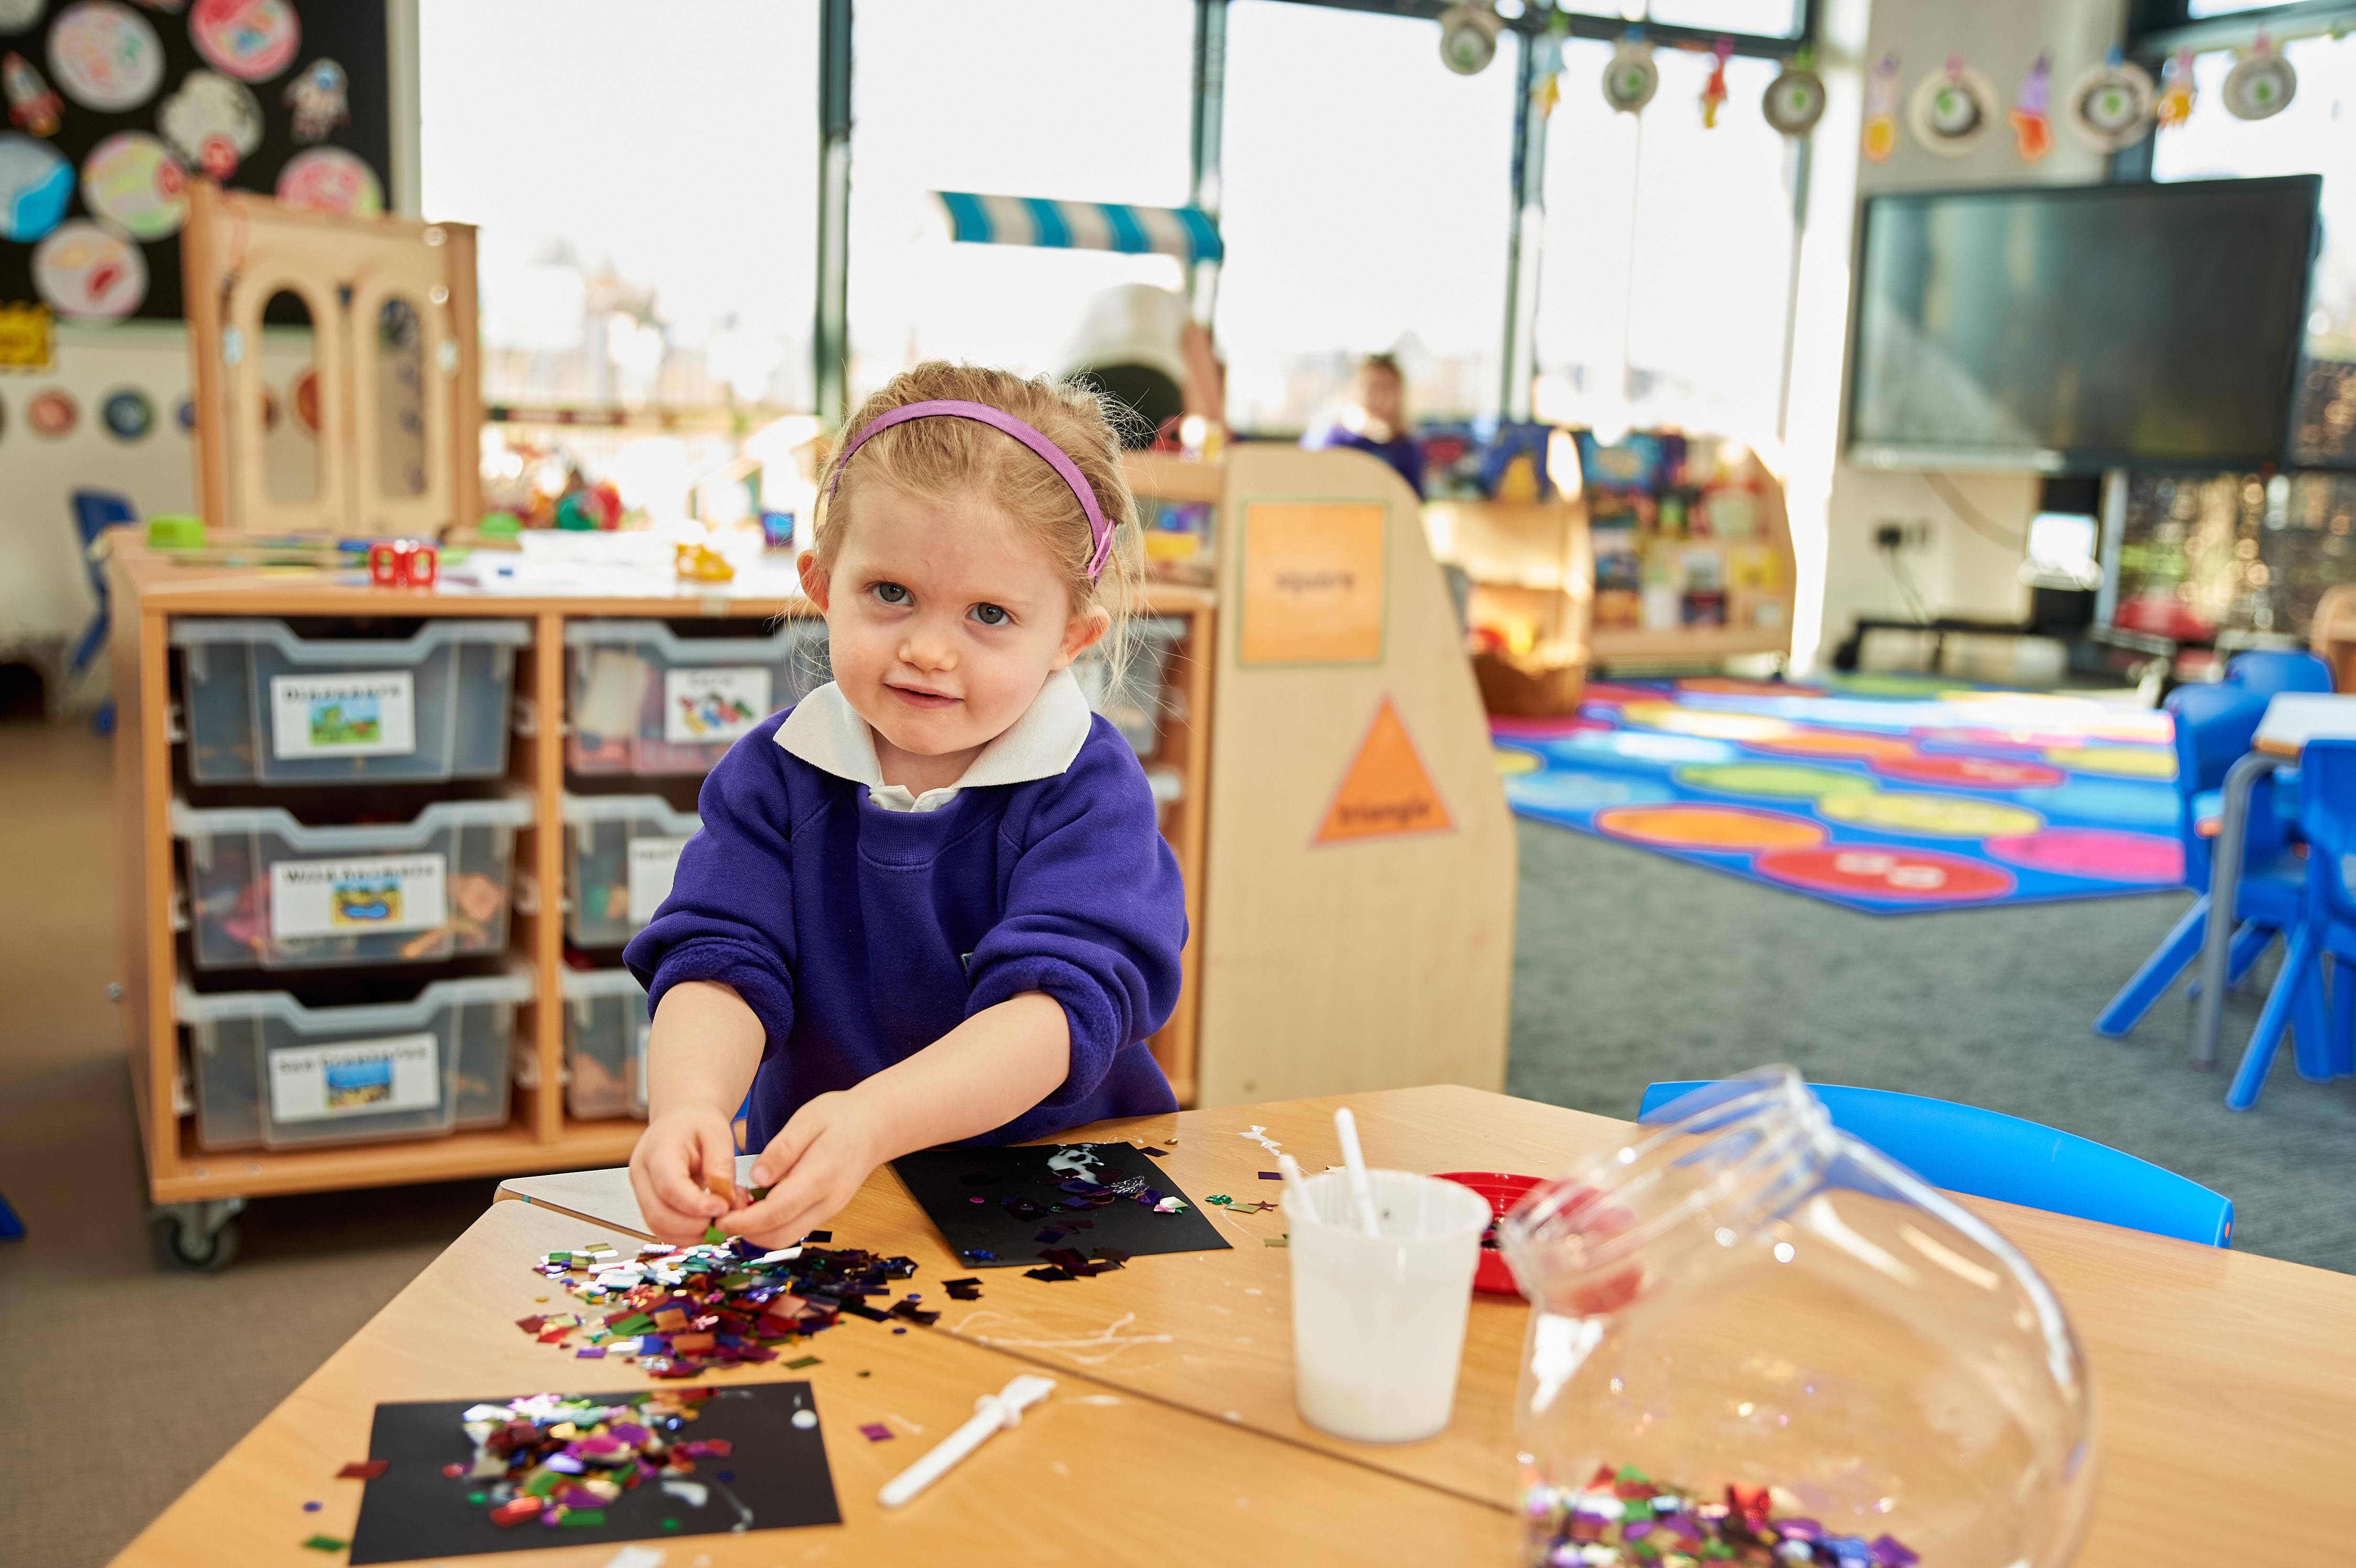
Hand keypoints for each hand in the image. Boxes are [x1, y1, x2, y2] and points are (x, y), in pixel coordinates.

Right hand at [629, 1106, 739, 1243]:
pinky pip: (663, 1229)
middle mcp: (641, 1173)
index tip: (723, 1208)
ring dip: (692, 1235)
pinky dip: (687, 1234)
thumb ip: (721, 1166)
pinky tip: (708, 1225)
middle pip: (659, 1215)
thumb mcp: (718, 1134)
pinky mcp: (648, 1204)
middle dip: (695, 1226)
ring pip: (658, 1228)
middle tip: (725, 1221)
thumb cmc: (699, 1124)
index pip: (670, 1186)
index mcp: (657, 1150)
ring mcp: (640, 1191)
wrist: (681, 1121)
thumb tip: (725, 1200)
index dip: (696, 1204)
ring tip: (720, 1224)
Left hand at [718, 1090, 891, 1248]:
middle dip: (746, 1232)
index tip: (719, 1217)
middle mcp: (826, 1202)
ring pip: (786, 1237)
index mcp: (820, 1177)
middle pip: (779, 1236)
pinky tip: (758, 1205)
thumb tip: (756, 1178)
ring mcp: (829, 1210)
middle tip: (723, 1211)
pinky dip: (771, 1226)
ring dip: (757, 1231)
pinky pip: (794, 1228)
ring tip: (739, 1206)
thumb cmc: (841, 1116)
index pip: (776, 1212)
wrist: (876, 1126)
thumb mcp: (807, 1119)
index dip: (744, 1220)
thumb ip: (782, 1150)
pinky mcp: (826, 1212)